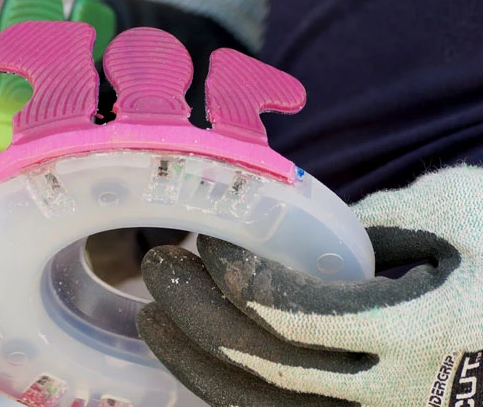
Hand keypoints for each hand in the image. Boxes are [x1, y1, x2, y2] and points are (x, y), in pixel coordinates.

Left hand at [138, 165, 482, 406]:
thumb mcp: (449, 214)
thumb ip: (366, 224)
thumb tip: (284, 235)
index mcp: (416, 332)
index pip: (292, 312)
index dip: (235, 275)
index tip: (211, 239)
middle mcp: (394, 394)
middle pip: (265, 365)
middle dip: (195, 316)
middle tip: (158, 268)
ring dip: (197, 364)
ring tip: (154, 319)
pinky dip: (234, 392)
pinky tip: (200, 360)